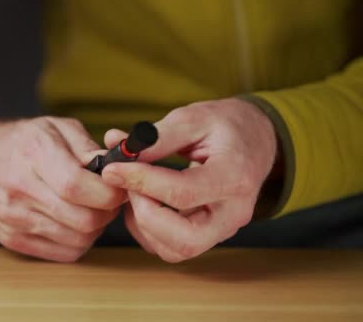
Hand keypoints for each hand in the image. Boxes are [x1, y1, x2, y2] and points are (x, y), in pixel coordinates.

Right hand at [0, 114, 125, 261]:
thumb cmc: (20, 141)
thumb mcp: (55, 126)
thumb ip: (88, 147)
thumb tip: (116, 170)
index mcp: (33, 152)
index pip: (77, 185)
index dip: (109, 191)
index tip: (117, 185)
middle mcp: (20, 188)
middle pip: (84, 219)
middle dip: (107, 211)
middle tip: (106, 197)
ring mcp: (13, 218)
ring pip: (78, 240)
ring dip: (94, 227)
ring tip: (89, 207)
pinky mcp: (12, 239)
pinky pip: (63, 253)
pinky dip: (77, 240)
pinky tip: (72, 220)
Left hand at [101, 98, 277, 261]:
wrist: (255, 141)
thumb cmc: (225, 126)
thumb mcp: (193, 118)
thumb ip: (156, 137)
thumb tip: (117, 148)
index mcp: (235, 177)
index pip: (182, 193)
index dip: (141, 181)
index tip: (111, 169)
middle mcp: (233, 213)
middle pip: (184, 239)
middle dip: (144, 214)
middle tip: (127, 184)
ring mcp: (222, 230)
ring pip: (174, 250)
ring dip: (142, 224)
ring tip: (134, 189)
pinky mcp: (208, 236)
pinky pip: (170, 248)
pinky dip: (147, 229)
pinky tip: (143, 200)